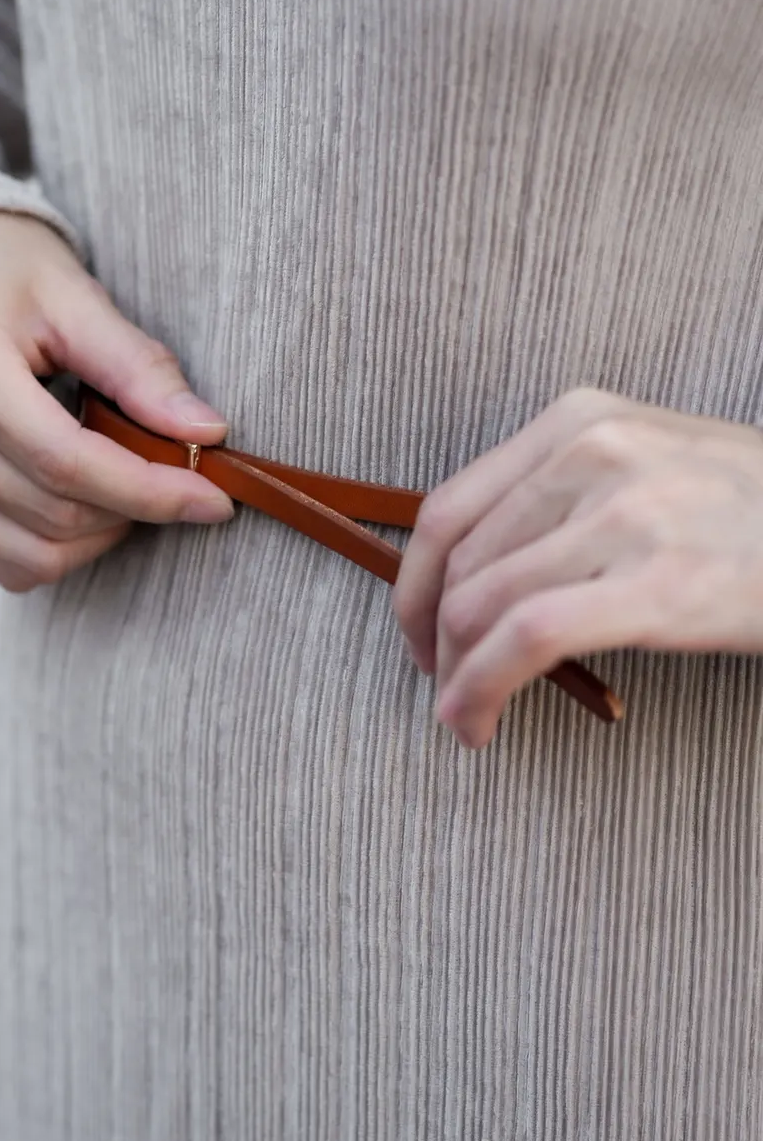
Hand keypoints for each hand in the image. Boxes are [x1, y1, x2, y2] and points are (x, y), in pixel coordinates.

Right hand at [0, 211, 233, 588]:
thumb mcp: (75, 294)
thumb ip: (139, 368)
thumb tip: (206, 433)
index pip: (64, 460)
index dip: (148, 491)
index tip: (214, 499)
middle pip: (50, 513)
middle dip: (133, 510)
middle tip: (179, 479)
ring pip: (28, 555)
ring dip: (99, 535)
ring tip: (126, 484)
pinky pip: (1, 560)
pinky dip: (58, 547)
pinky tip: (81, 498)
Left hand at [393, 387, 762, 747]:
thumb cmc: (752, 514)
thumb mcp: (650, 466)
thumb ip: (563, 497)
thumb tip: (474, 576)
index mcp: (580, 419)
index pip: (449, 507)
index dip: (412, 584)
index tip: (419, 632)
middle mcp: (593, 451)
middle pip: (457, 561)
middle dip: (431, 639)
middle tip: (443, 687)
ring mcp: (626, 513)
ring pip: (479, 603)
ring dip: (453, 676)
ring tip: (464, 714)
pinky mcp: (657, 583)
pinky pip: (525, 639)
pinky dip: (480, 688)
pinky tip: (479, 721)